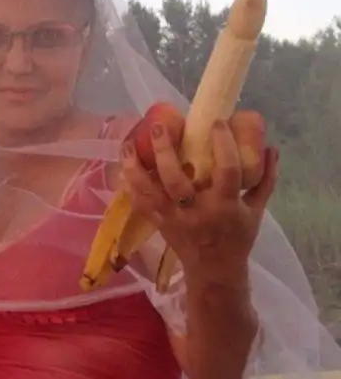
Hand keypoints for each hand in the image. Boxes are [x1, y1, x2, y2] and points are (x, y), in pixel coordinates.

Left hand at [121, 114, 278, 277]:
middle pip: (175, 179)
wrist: (214, 272)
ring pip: (149, 190)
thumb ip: (264, 179)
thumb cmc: (237, 237)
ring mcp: (173, 219)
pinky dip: (130, 183)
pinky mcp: (158, 223)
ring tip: (129, 142)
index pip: (226, 171)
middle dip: (165, 150)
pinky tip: (124, 163)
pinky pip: (140, 202)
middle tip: (160, 125)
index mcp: (225, 206)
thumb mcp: (256, 210)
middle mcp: (196, 212)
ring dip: (135, 165)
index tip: (216, 122)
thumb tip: (270, 147)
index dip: (222, 145)